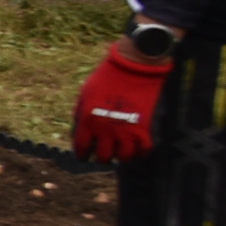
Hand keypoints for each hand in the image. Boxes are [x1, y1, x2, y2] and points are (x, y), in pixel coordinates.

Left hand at [72, 42, 170, 162]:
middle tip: (104, 153)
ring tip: (120, 151)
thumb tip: (81, 130)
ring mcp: (126, 130)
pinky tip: (137, 148)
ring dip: (121, 157)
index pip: (82, 148)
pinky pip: (144, 149)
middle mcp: (105, 129)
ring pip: (123, 157)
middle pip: (103, 156)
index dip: (82, 155)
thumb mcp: (85, 95)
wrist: (133, 67)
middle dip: (102, 157)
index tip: (85, 157)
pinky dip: (141, 152)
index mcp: (88, 120)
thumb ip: (82, 114)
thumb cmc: (107, 78)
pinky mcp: (144, 128)